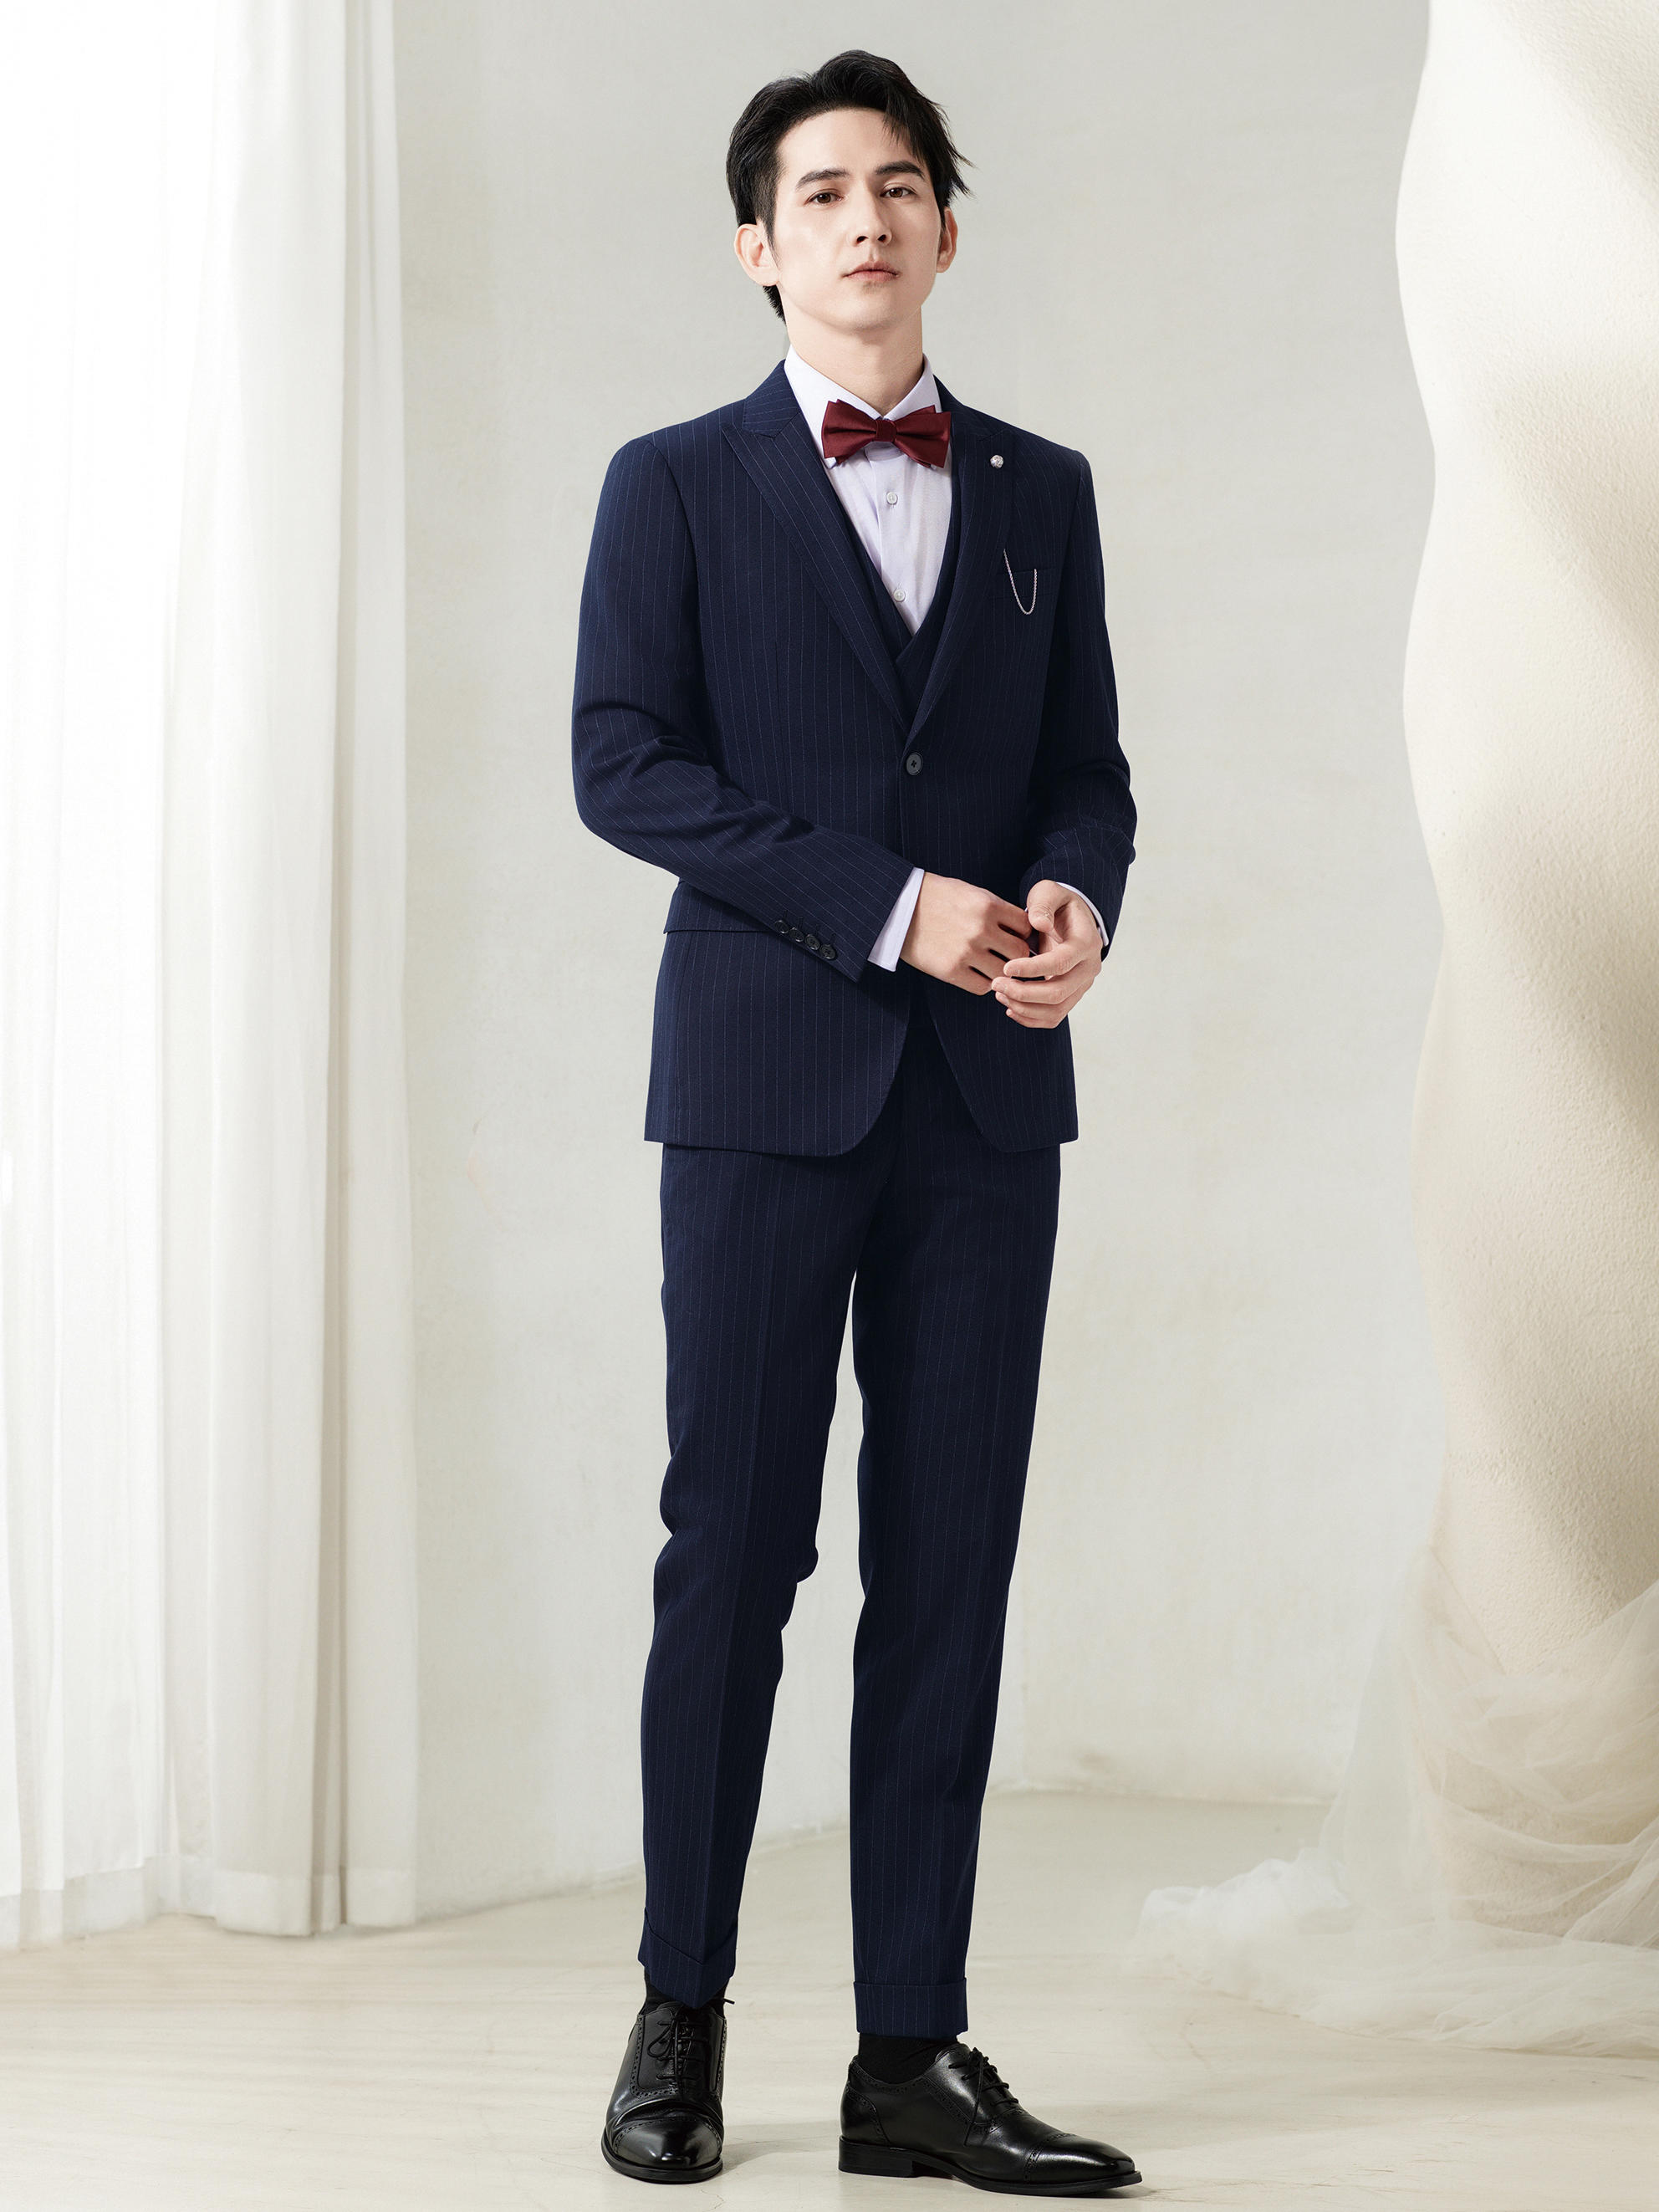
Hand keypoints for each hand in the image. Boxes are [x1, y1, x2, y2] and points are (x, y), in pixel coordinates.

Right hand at [900, 873, 1034, 993]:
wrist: (899, 908)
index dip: (1023, 933)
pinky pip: (982, 986)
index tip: (1014, 936)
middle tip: (1008, 956)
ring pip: (1003, 972)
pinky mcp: (951, 970)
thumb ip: (997, 910)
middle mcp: (981, 929)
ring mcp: (966, 952)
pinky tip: (976, 973)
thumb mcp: (971, 893)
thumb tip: (1021, 929)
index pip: (1026, 927)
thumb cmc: (937, 897)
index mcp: (988, 906)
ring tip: (991, 965)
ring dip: (1001, 972)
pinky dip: (984, 983)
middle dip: (1017, 956)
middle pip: (1020, 953)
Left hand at [992, 880, 1102, 1027]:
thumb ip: (1043, 905)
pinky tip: (1009, 1008)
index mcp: (1086, 942)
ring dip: (1025, 1008)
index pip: (1061, 963)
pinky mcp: (1071, 996)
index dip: (1032, 968)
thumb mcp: (1049, 893)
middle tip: (996, 984)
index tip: (1006, 967)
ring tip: (999, 994)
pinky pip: (1053, 1017)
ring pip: (1056, 1010)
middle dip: (1024, 993)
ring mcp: (1081, 985)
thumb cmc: (1056, 904)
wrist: (1068, 918)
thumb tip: (1039, 924)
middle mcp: (1089, 968)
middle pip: (1059, 992)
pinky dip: (1031, 1018)